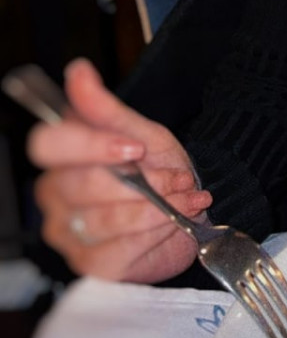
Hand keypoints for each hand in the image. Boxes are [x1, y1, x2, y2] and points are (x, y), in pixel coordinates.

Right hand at [28, 58, 211, 282]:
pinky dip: (158, 231)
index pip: (48, 145)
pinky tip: (176, 221)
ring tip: (185, 197)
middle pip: (85, 185)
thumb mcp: (142, 132)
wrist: (186, 210)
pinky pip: (122, 248)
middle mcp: (56, 196)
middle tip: (180, 176)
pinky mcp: (91, 266)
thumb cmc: (158, 168)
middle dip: (145, 180)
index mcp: (62, 157)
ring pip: (108, 219)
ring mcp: (68, 234)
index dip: (91, 145)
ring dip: (159, 206)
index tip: (135, 147)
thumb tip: (78, 72)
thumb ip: (106, 109)